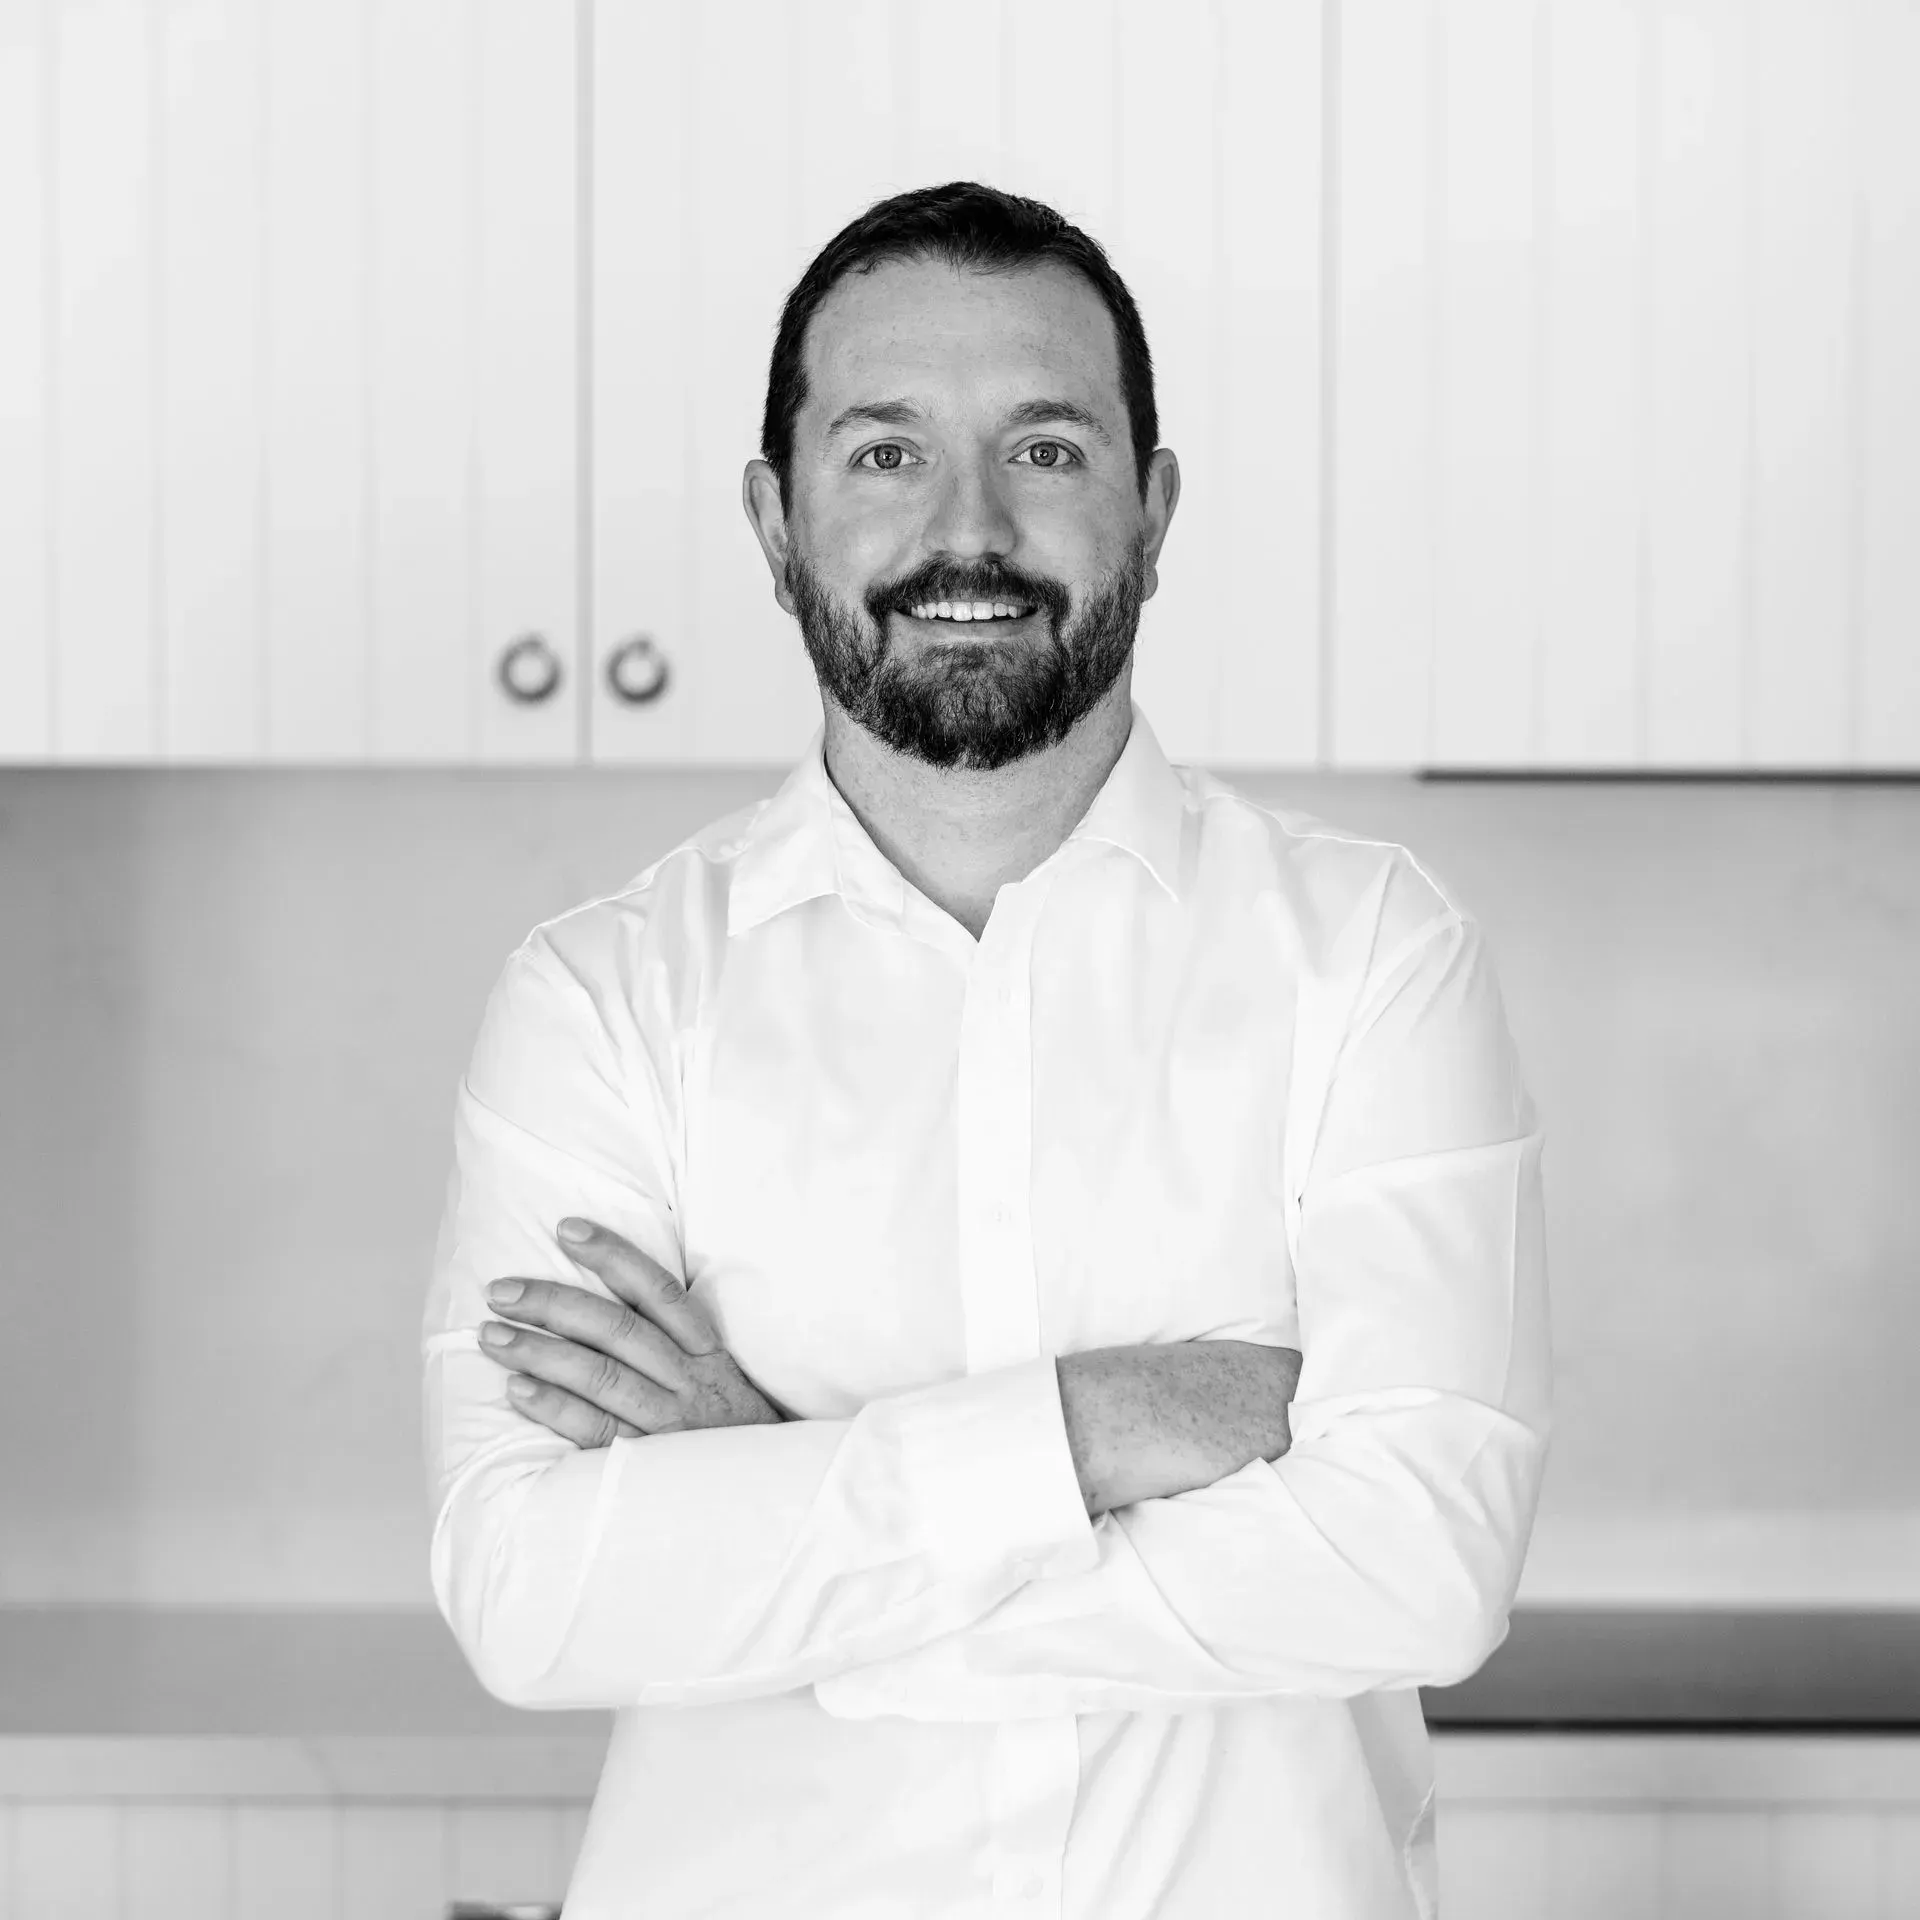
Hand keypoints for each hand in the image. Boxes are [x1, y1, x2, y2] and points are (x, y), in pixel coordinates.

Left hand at [478, 1217, 788, 1446]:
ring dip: (540, 1351)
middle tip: (501, 1290)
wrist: (775, 1502)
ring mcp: (670, 1425)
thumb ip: (680, 1349)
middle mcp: (689, 1382)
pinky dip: (554, 1408)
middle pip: (617, 1330)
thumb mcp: (724, 1382)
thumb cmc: (736, 1437)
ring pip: (600, 1376)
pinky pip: (595, 1430)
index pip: (659, 1292)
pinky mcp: (649, 1467)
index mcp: (707, 1354)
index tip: (567, 1229)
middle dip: (554, 1303)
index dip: (613, 1256)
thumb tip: (615, 1303)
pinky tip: (517, 1389)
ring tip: (492, 1335)